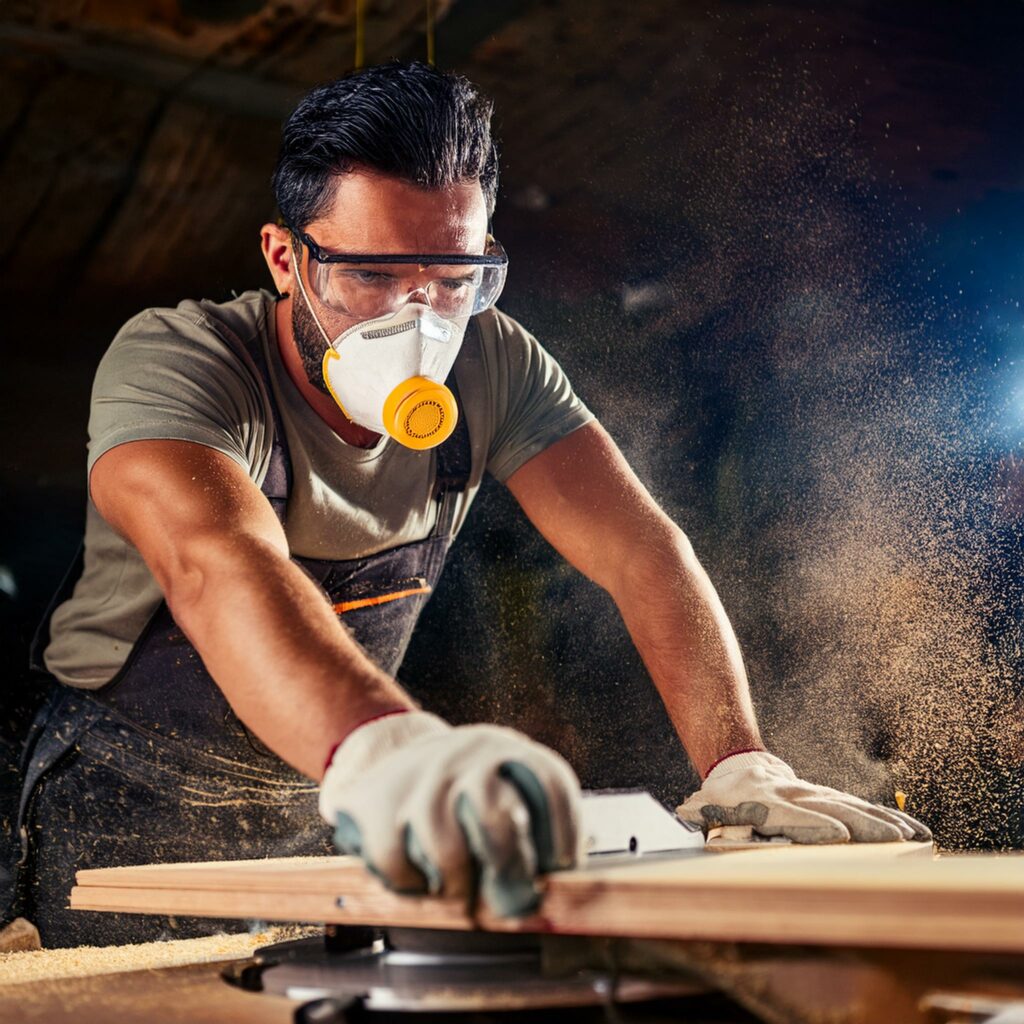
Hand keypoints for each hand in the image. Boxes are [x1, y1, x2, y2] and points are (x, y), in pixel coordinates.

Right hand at [319, 711, 582, 915]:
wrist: (387, 748)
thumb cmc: (461, 795)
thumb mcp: (502, 793)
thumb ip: (529, 838)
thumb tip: (547, 904)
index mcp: (510, 752)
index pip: (550, 786)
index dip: (563, 836)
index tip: (559, 871)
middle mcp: (468, 753)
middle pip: (495, 819)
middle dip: (507, 872)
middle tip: (508, 902)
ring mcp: (419, 771)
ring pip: (445, 850)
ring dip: (454, 884)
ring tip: (457, 890)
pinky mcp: (375, 795)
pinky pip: (395, 859)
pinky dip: (409, 885)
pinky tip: (418, 879)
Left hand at [676, 751, 931, 842]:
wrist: (737, 767)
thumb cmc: (720, 801)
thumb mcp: (707, 811)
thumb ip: (711, 820)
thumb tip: (711, 824)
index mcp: (764, 802)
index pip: (792, 815)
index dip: (813, 824)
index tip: (838, 833)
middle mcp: (795, 795)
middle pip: (834, 809)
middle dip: (865, 824)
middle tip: (895, 839)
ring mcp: (815, 794)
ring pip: (854, 806)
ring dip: (885, 822)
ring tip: (913, 837)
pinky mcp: (830, 797)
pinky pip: (862, 806)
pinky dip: (889, 817)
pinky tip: (915, 829)